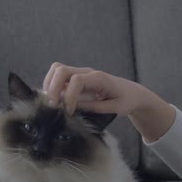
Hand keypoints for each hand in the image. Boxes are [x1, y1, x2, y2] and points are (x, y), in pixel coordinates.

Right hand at [43, 63, 175, 141]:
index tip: (69, 112)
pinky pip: (59, 77)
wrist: (132, 93)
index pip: (76, 80)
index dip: (69, 97)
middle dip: (53, 88)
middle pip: (61, 69)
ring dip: (50, 85)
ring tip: (53, 103)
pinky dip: (53, 86)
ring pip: (57, 70)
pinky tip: (56, 100)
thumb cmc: (125, 100)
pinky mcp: (77, 78)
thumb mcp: (114, 108)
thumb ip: (93, 108)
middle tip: (53, 106)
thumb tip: (73, 109)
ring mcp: (81, 73)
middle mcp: (87, 72)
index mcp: (99, 78)